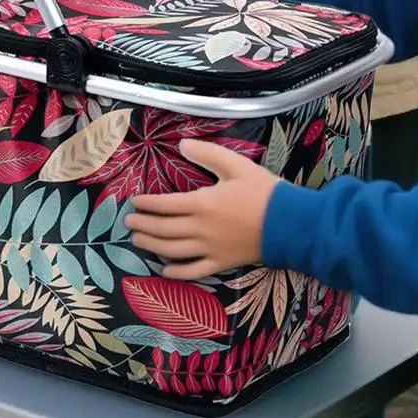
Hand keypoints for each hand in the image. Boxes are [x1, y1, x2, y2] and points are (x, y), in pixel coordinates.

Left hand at [126, 140, 279, 278]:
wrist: (289, 224)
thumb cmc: (263, 191)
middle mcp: (201, 229)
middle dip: (144, 226)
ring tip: (137, 242)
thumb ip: (207, 154)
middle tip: (128, 223)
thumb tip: (182, 145)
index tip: (134, 203)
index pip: (166, 205)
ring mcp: (211, 249)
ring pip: (173, 251)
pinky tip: (165, 271)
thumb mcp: (235, 164)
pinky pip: (194, 272)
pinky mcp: (222, 263)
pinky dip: (177, 273)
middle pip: (164, 229)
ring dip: (152, 246)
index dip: (147, 205)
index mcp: (203, 203)